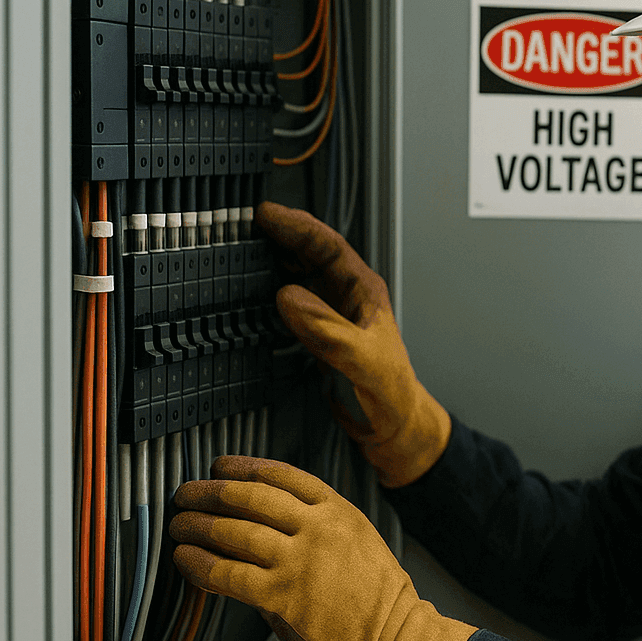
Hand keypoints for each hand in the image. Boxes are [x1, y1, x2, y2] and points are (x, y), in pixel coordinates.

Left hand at [170, 456, 475, 640]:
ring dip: (198, 525)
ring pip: (234, 531)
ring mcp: (300, 560)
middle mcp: (318, 528)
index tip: (222, 466)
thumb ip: (314, 535)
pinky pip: (228, 573)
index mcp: (339, 511)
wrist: (397, 638)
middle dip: (211, 492)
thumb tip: (268, 540)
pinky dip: (200, 565)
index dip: (245, 467)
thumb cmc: (381, 601)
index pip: (283, 475)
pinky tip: (187, 560)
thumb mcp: (357, 544)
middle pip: (251, 496)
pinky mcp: (283, 595)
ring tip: (180, 524)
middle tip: (188, 493)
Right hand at [255, 201, 450, 486]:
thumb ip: (328, 330)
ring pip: (303, 274)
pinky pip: (295, 301)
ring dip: (277, 259)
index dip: (298, 226)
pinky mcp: (322, 334)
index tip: (267, 214)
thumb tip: (289, 296)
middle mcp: (349, 298)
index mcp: (365, 292)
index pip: (329, 246)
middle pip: (313, 253)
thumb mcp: (360, 360)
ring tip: (247, 247)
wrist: (394, 426)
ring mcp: (336, 314)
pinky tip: (256, 292)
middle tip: (248, 222)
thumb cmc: (390, 394)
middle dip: (283, 234)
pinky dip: (273, 289)